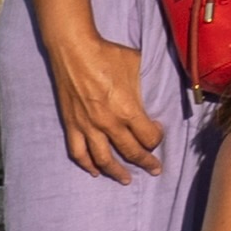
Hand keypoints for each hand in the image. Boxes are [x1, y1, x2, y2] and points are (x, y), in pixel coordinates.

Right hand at [45, 29, 164, 182]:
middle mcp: (108, 123)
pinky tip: (95, 171)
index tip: (158, 134)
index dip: (157, 139)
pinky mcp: (71, 125)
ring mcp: (87, 127)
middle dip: (146, 163)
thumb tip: (154, 92)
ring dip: (116, 172)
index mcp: (128, 110)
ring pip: (104, 159)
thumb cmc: (108, 54)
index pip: (148, 137)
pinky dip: (87, 165)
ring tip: (126, 180)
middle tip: (155, 170)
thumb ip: (145, 85)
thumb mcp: (137, 65)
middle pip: (130, 152)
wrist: (74, 50)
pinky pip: (78, 152)